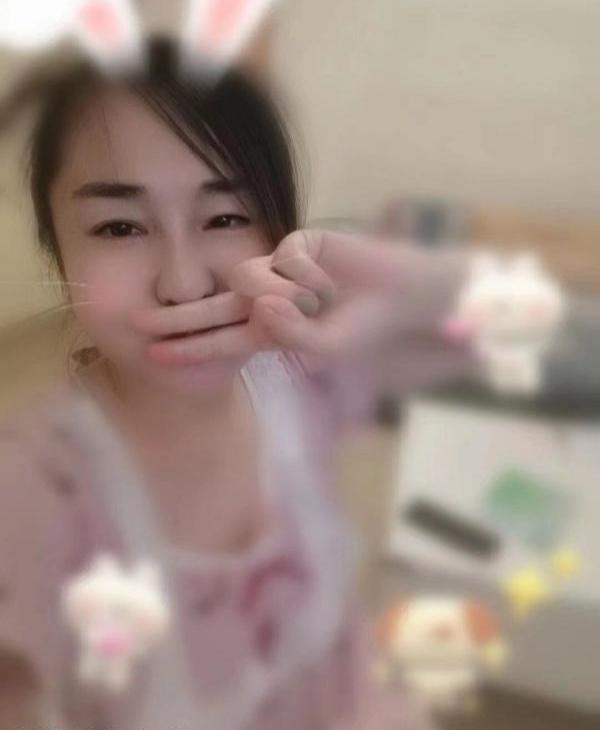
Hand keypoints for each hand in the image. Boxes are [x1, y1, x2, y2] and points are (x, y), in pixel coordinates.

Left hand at [129, 229, 468, 371]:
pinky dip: (307, 276)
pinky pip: (283, 260)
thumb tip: (258, 301)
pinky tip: (330, 282)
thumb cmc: (363, 327)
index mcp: (270, 329)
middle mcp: (267, 298)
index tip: (153, 355)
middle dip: (179, 318)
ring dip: (285, 298)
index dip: (190, 348)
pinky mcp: (295, 243)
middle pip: (213, 308)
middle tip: (138, 324)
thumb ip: (290, 335)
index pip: (222, 340)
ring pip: (251, 281)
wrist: (400, 295)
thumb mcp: (325, 346)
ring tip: (323, 301)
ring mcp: (278, 269)